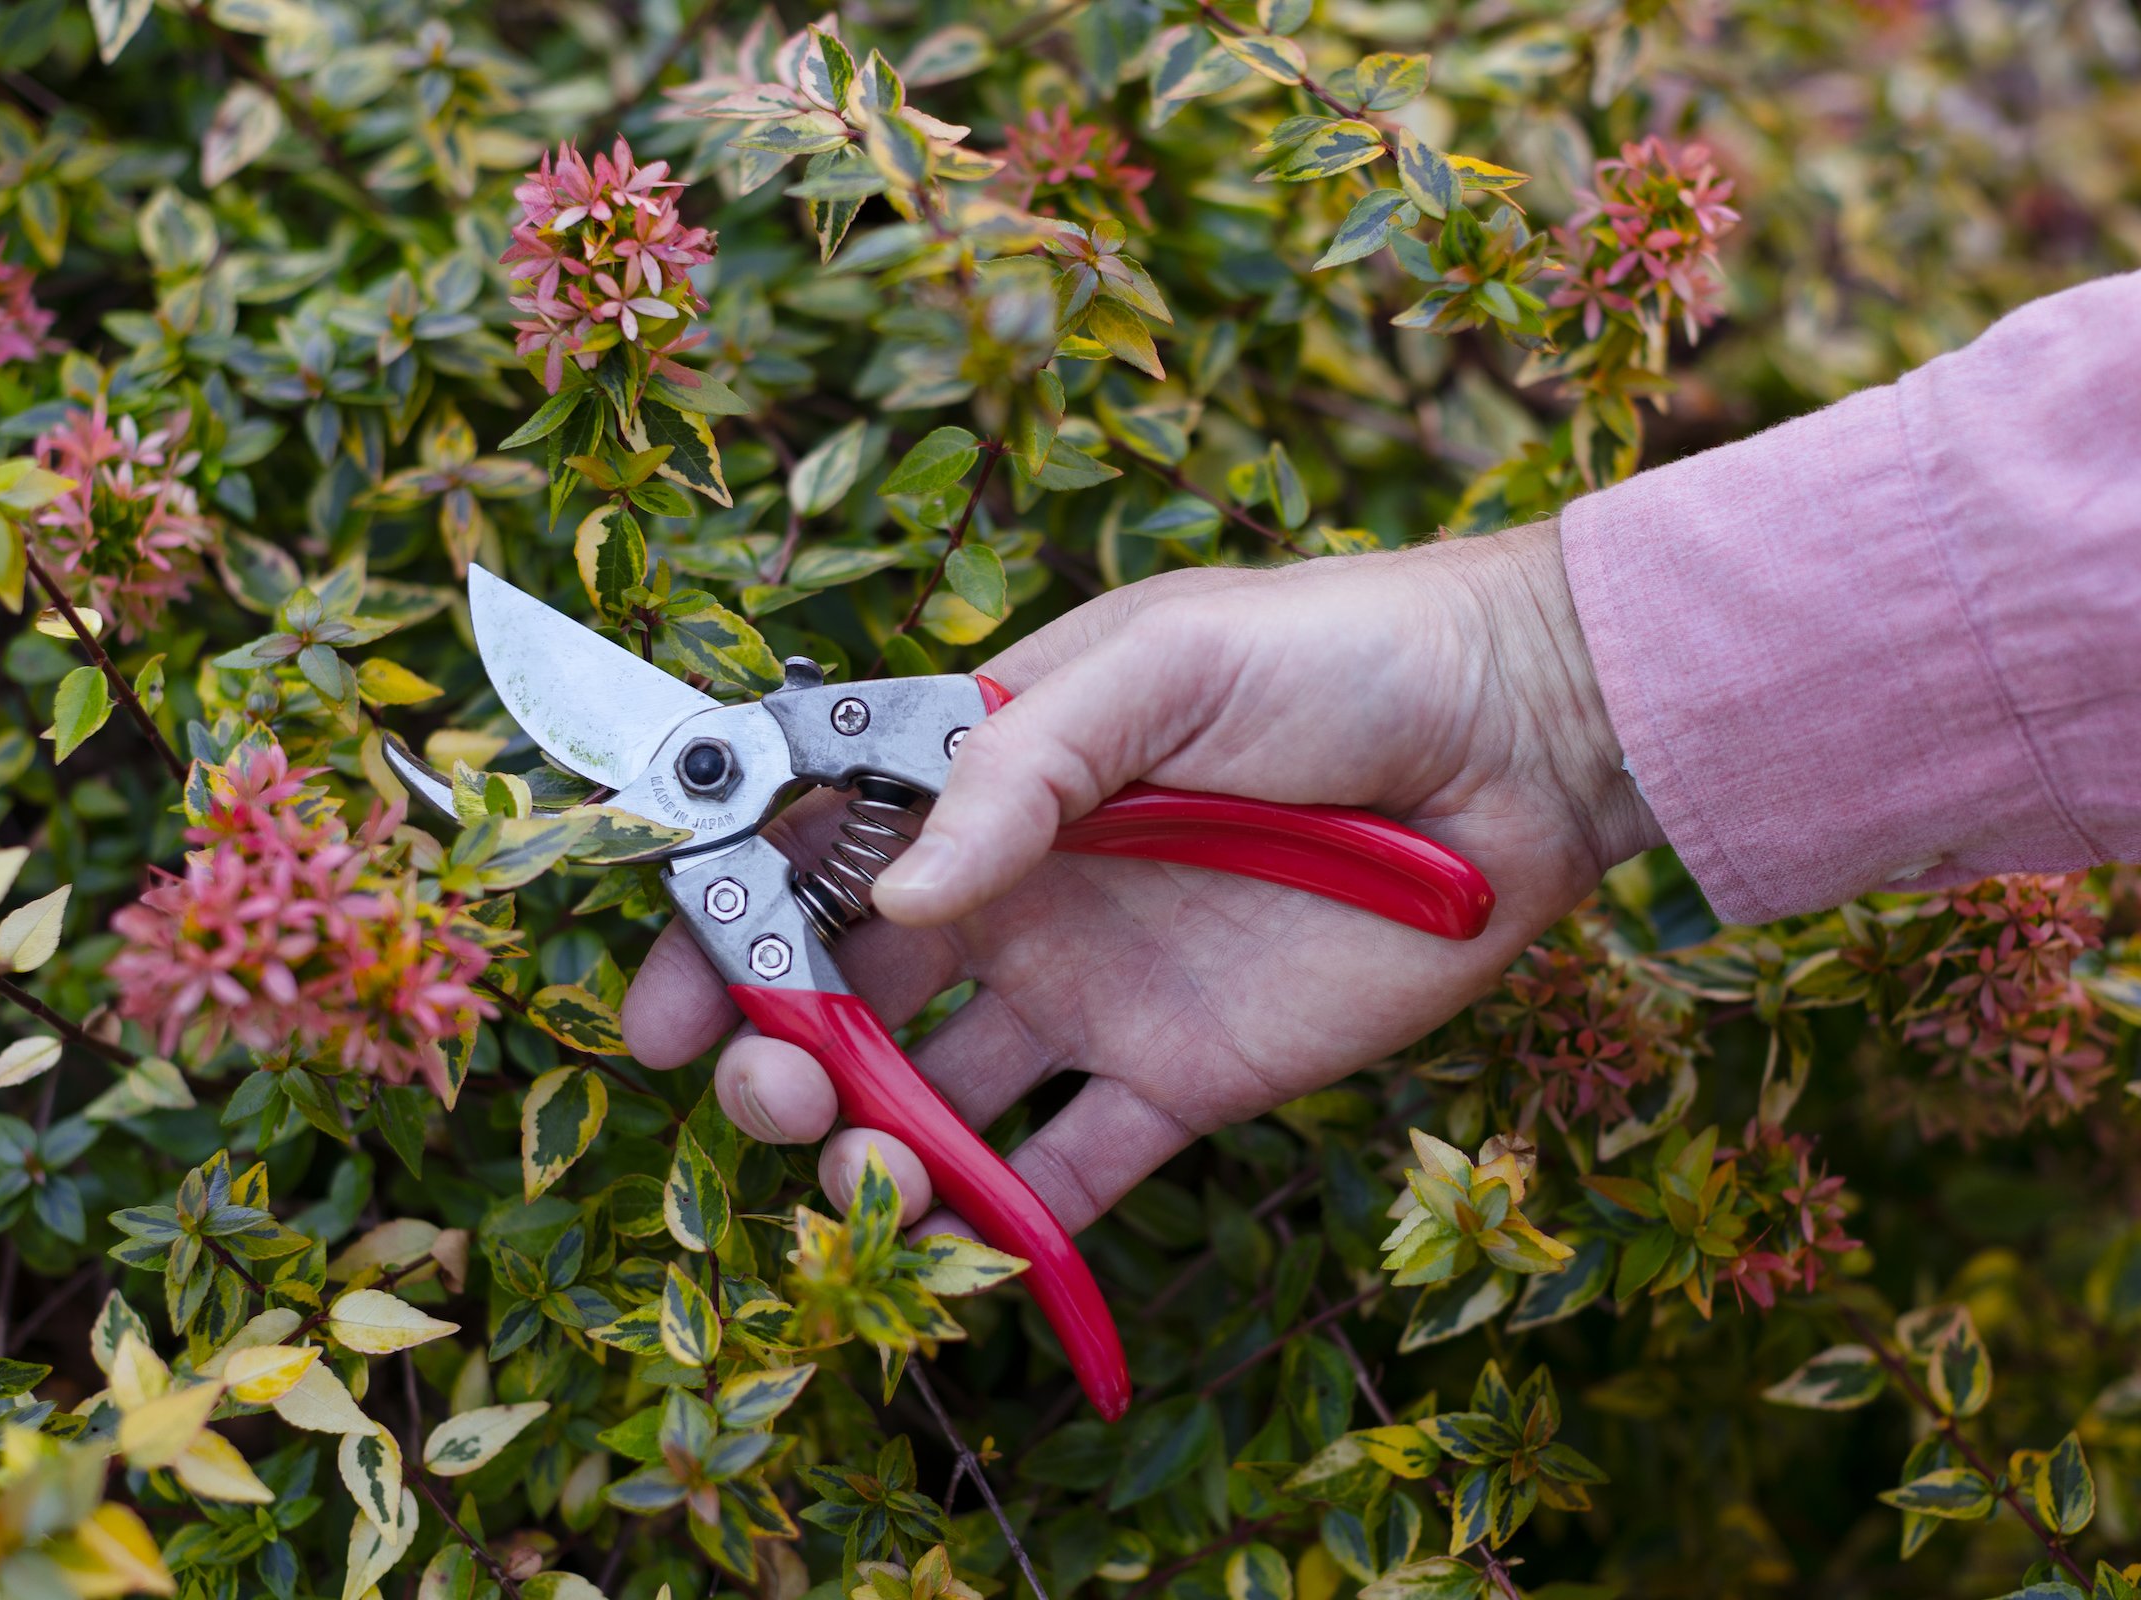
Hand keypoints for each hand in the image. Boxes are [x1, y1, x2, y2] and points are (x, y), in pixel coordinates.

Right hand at [621, 520, 1661, 1236]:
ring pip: (937, 1097)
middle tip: (772, 1092)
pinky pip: (1073, 1170)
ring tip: (870, 1178)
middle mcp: (1016, 894)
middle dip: (779, 1053)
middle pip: (849, 994)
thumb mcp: (1163, 666)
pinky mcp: (1182, 1080)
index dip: (721, 929)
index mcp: (986, 774)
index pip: (812, 854)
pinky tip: (968, 1250)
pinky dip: (1011, 1226)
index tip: (658, 1012)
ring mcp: (1093, 994)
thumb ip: (1021, 767)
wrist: (1523, 741)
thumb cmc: (1337, 655)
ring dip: (874, 1151)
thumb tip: (895, 897)